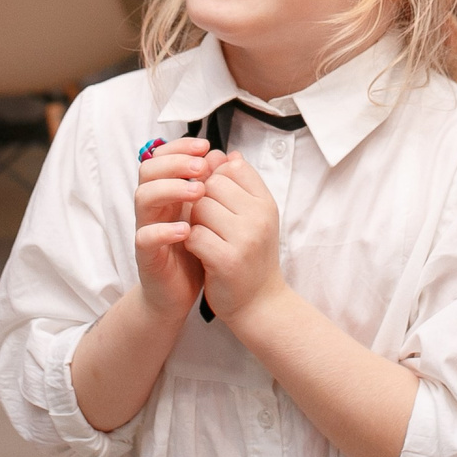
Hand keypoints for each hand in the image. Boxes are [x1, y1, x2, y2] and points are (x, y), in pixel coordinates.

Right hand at [132, 137, 212, 319]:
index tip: (205, 146)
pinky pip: (145, 237)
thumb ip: (212, 187)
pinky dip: (164, 230)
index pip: (163, 158)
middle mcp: (154, 207)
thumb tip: (223, 156)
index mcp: (168, 194)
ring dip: (171, 189)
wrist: (179, 294)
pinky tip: (186, 230)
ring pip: (143, 197)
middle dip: (175, 163)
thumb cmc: (195, 252)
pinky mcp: (146, 255)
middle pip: (148, 170)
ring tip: (198, 192)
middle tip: (202, 167)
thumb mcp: (208, 216)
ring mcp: (147, 229)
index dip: (180, 147)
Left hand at [182, 153, 284, 323]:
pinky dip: (190, 242)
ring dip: (193, 220)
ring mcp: (245, 238)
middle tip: (207, 221)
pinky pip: (194, 234)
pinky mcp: (227, 260)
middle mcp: (259, 216)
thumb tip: (225, 153)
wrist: (260, 303)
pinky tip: (199, 251)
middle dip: (200, 198)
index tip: (214, 197)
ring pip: (199, 206)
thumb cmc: (251, 256)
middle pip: (211, 183)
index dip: (215, 178)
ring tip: (205, 235)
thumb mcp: (253, 216)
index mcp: (266, 202)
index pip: (233, 166)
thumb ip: (239, 185)